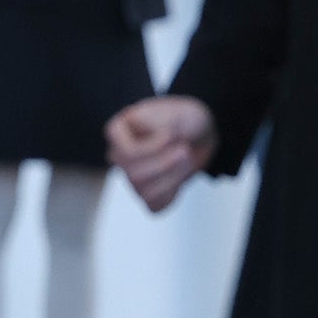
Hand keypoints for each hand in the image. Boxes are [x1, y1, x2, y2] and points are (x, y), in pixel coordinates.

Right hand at [107, 91, 214, 207]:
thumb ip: (160, 125)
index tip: (169, 134)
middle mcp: (120, 156)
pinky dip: (173, 193)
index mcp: (118, 131)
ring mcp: (131, 177)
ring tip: (186, 160)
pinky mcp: (146, 193)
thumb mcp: (174, 112)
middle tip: (184, 150)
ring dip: (173, 177)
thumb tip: (158, 139)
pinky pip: (154, 205)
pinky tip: (178, 176)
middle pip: (134, 175)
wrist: (199, 134)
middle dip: (166, 164)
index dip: (151, 148)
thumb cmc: (183, 119)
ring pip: (144, 192)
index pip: (125, 153)